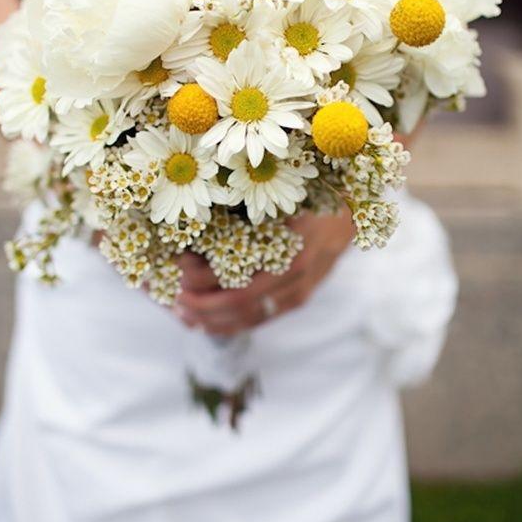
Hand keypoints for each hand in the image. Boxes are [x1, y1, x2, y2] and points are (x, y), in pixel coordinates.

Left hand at [173, 210, 353, 335]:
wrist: (349, 212)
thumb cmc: (306, 197)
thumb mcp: (277, 196)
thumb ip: (244, 209)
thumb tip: (197, 220)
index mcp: (286, 241)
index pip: (234, 270)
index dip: (201, 274)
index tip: (175, 266)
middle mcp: (293, 270)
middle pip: (237, 299)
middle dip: (200, 302)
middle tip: (173, 296)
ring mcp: (299, 289)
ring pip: (248, 316)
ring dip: (212, 320)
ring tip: (185, 315)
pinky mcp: (300, 299)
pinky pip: (261, 319)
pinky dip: (232, 324)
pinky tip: (209, 324)